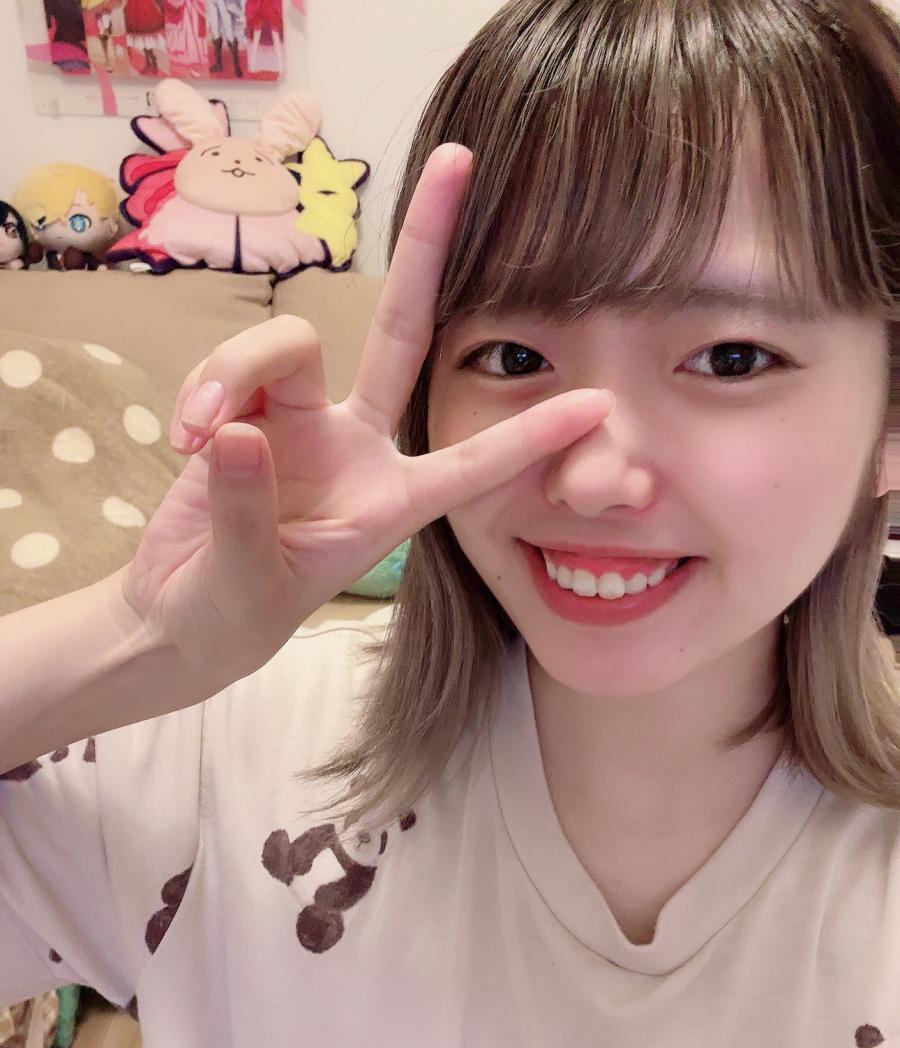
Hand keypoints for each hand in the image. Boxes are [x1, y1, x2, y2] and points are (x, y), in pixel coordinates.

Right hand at [120, 144, 614, 694]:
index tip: (598, 405)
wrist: (179, 615)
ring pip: (283, 346)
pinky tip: (185, 440)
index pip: (469, 466)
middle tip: (460, 160)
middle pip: (401, 330)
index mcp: (389, 504)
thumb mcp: (246, 585)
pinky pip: (230, 368)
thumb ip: (245, 513)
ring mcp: (299, 420)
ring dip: (232, 376)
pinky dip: (202, 393)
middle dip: (427, 249)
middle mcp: (356, 445)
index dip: (529, 437)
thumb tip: (238, 433)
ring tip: (197, 441)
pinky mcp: (244, 406)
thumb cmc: (231, 614)